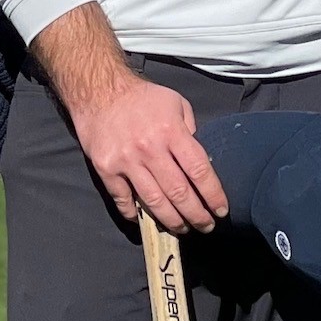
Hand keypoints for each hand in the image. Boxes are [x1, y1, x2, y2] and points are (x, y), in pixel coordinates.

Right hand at [71, 73, 227, 235]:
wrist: (99, 90)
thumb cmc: (143, 98)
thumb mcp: (176, 104)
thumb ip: (190, 131)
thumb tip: (199, 160)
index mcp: (172, 131)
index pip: (199, 171)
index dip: (213, 194)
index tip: (221, 210)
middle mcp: (150, 149)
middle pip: (179, 192)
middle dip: (196, 214)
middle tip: (206, 226)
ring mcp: (126, 161)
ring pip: (153, 202)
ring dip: (171, 220)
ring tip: (183, 229)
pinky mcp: (105, 169)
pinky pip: (123, 199)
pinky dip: (135, 214)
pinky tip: (147, 222)